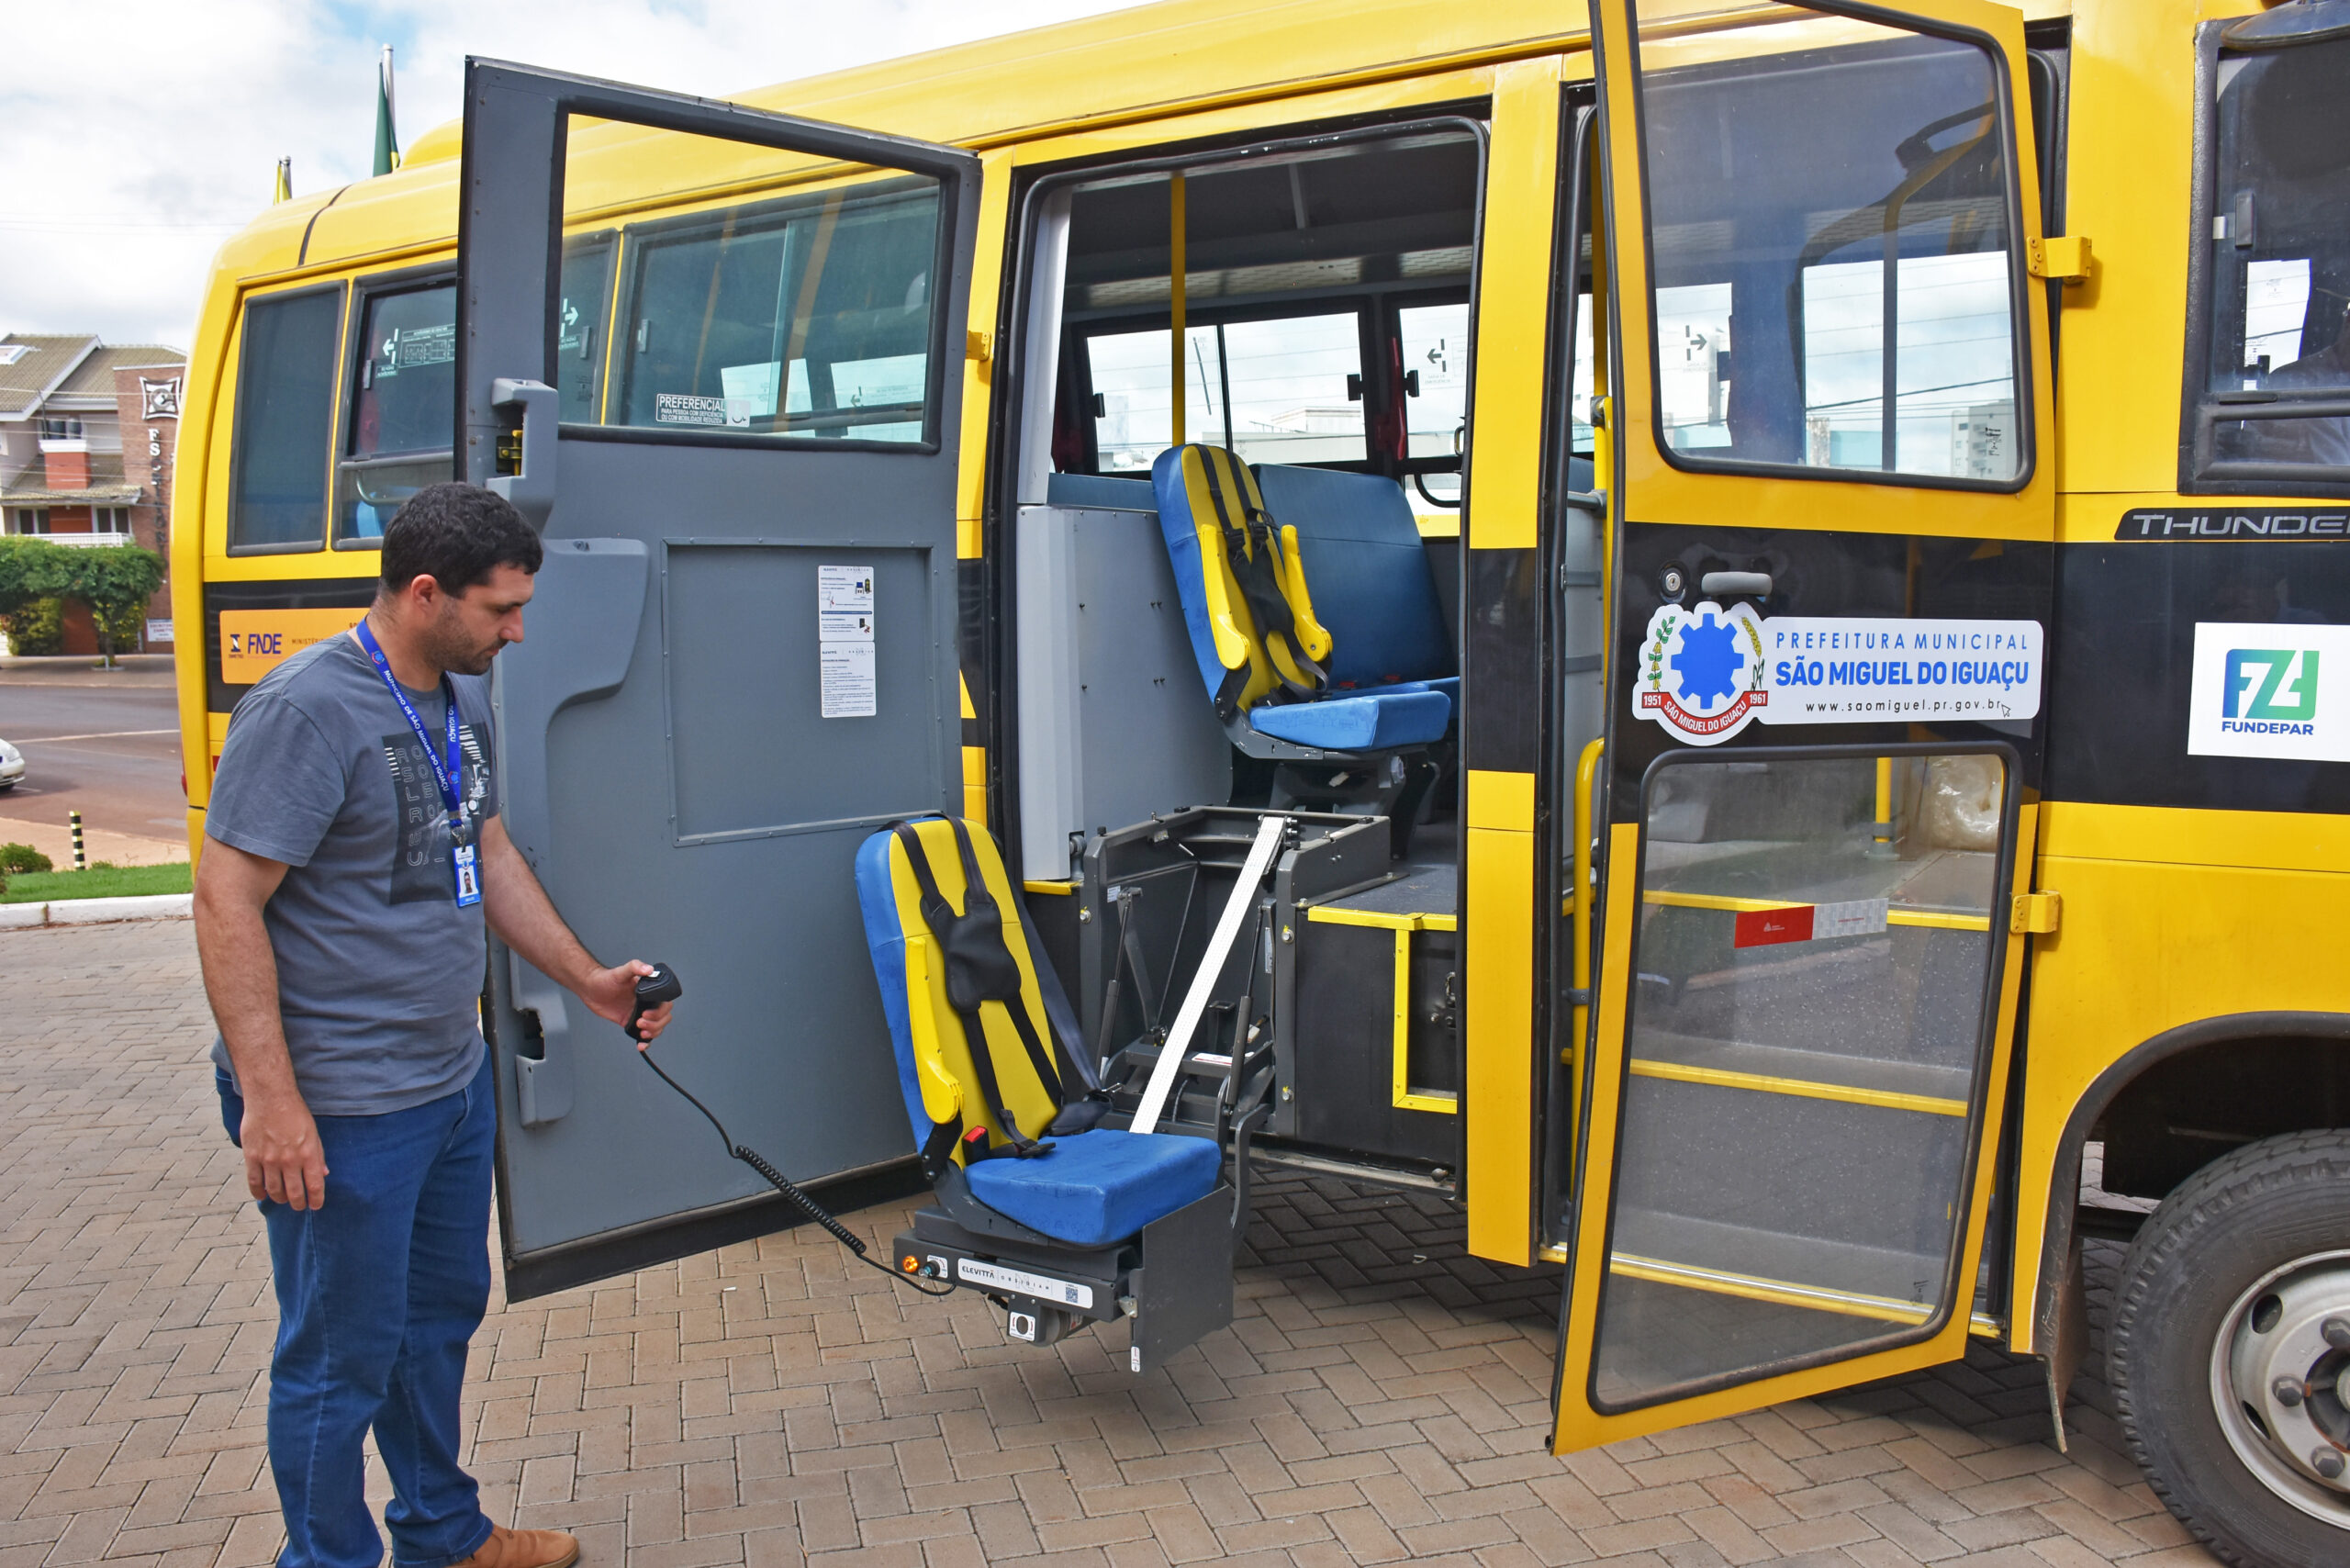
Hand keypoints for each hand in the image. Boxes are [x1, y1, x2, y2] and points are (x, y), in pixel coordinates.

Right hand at [241, 1093, 327, 1209]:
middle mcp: (289, 1160)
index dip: (316, 1200)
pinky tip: (263, 1196)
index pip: (315, 1186)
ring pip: (274, 1190)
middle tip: (299, 1206)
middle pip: (294, 1193)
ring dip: (280, 1199)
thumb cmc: (295, 1114)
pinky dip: (259, 1193)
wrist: (271, 1098)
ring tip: (283, 1200)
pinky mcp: (252, 1157)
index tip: (316, 1206)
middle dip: (298, 1203)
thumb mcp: (313, 1133)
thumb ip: (318, 1155)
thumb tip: (323, 1174)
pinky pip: (254, 1182)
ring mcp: (269, 1160)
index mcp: (308, 1154)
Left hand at [580, 959, 673, 1046]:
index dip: (660, 1011)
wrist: (590, 988)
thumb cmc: (606, 978)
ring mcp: (639, 1013)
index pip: (665, 1003)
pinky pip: (642, 1034)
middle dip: (655, 1024)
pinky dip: (645, 1042)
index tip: (646, 1013)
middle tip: (640, 1022)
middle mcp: (646, 1002)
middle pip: (664, 1018)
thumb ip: (635, 967)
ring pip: (656, 1027)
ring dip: (652, 1033)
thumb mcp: (621, 972)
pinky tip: (641, 1045)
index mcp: (648, 991)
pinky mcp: (629, 1022)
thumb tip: (648, 969)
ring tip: (641, 1031)